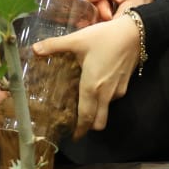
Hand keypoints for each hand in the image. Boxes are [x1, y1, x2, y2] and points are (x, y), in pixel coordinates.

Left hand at [33, 15, 139, 138]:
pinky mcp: (125, 85)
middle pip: (98, 122)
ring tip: (85, 104)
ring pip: (106, 111)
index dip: (79, 130)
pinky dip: (105, 100)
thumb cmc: (104, 38)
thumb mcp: (77, 39)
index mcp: (91, 87)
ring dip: (97, 113)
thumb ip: (55, 45)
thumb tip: (34, 49)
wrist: (135, 33)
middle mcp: (105, 94)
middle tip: (77, 124)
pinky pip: (113, 99)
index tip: (72, 136)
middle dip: (88, 127)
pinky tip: (97, 88)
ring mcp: (117, 91)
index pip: (86, 117)